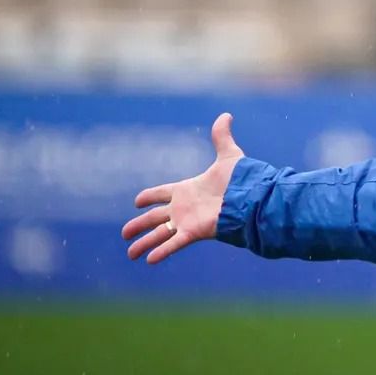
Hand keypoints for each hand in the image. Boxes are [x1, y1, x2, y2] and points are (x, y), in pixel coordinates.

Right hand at [121, 112, 244, 263]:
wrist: (251, 198)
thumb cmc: (241, 179)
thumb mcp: (228, 155)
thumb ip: (222, 136)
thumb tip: (226, 114)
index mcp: (188, 189)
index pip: (162, 193)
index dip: (150, 196)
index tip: (136, 201)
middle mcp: (184, 207)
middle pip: (155, 218)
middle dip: (139, 225)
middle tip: (124, 233)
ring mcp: (187, 221)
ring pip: (159, 234)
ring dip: (144, 243)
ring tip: (130, 253)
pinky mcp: (193, 232)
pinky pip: (173, 243)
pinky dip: (161, 251)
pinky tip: (149, 260)